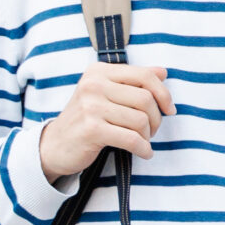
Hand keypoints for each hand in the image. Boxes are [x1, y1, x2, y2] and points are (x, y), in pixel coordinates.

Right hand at [39, 62, 173, 185]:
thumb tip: (163, 71)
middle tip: (151, 130)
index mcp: (98, 72)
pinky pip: (132, 139)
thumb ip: (133, 81)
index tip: (170, 109)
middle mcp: (93, 85)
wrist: (55, 145)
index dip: (164, 93)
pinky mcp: (92, 129)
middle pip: (146, 99)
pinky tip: (144, 152)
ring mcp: (90, 106)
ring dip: (148, 135)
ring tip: (142, 141)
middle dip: (156, 118)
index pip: (144, 75)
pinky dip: (143, 148)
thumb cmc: (86, 119)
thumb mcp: (106, 94)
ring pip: (141, 120)